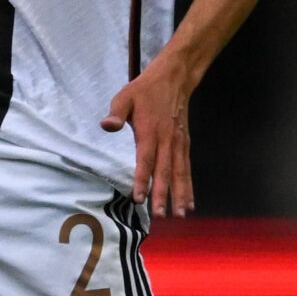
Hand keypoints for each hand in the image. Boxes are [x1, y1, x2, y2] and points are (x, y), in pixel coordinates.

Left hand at [101, 53, 199, 218]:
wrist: (174, 79)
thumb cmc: (145, 90)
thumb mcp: (125, 97)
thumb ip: (116, 113)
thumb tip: (106, 125)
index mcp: (150, 131)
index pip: (146, 160)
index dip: (143, 180)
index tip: (138, 198)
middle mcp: (167, 140)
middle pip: (165, 171)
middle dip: (163, 194)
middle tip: (161, 215)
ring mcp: (178, 143)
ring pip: (180, 173)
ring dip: (180, 195)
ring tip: (180, 215)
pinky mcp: (184, 144)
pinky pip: (187, 168)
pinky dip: (189, 186)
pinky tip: (190, 203)